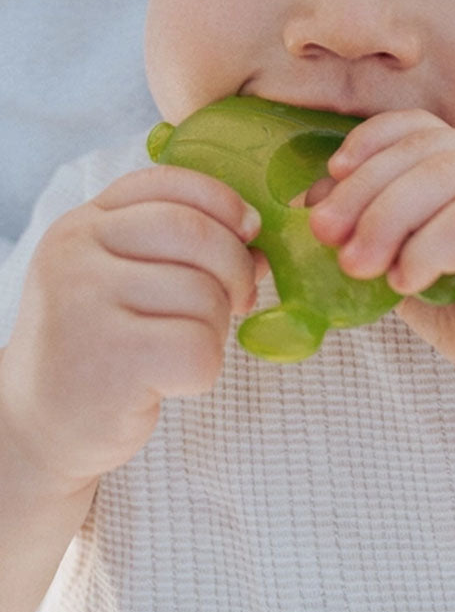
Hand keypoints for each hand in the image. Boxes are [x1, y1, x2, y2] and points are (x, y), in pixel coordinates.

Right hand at [0, 166, 261, 492]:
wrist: (39, 427)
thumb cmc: (100, 345)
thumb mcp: (124, 279)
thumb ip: (183, 251)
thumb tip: (259, 250)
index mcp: (82, 225)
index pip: (166, 183)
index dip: (222, 201)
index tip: (248, 229)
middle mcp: (76, 256)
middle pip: (196, 233)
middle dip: (235, 267)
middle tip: (239, 299)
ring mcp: (87, 306)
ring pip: (205, 295)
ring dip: (216, 327)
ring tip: (183, 347)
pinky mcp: (111, 362)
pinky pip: (199, 348)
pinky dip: (203, 369)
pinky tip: (172, 379)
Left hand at [307, 110, 454, 392]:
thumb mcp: (407, 261)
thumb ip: (373, 228)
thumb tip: (312, 203)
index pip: (417, 127)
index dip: (369, 143)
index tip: (330, 177)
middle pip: (424, 149)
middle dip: (364, 189)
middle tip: (324, 233)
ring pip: (444, 176)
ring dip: (387, 218)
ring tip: (357, 265)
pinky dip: (428, 247)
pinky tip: (405, 280)